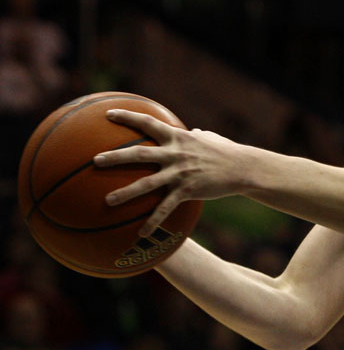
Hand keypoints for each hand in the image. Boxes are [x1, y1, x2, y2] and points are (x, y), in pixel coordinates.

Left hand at [94, 109, 245, 236]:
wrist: (243, 168)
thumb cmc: (227, 151)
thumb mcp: (209, 138)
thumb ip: (195, 136)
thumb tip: (191, 132)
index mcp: (178, 138)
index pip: (148, 123)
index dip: (127, 117)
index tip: (108, 115)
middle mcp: (176, 154)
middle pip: (139, 154)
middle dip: (115, 157)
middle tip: (95, 160)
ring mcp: (181, 173)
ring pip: (147, 183)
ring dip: (126, 192)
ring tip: (107, 200)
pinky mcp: (188, 190)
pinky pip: (166, 208)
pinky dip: (153, 221)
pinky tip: (141, 234)